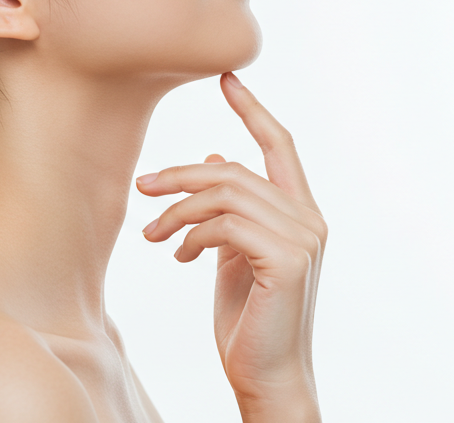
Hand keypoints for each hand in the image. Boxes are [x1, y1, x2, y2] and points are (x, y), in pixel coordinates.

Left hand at [136, 72, 325, 421]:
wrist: (265, 374)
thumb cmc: (248, 319)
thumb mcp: (233, 254)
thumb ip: (230, 210)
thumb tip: (215, 160)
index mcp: (301, 213)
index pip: (280, 146)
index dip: (253, 110)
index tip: (227, 78)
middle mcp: (310, 220)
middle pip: (236, 170)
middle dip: (181, 176)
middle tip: (143, 189)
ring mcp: (303, 239)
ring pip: (226, 194)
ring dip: (178, 210)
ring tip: (153, 235)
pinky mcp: (287, 260)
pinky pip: (227, 225)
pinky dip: (193, 235)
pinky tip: (180, 256)